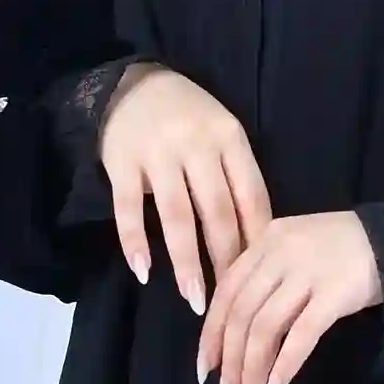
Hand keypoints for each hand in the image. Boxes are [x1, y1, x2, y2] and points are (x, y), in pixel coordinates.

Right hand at [100, 64, 271, 310]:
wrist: (132, 84)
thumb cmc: (189, 118)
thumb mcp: (223, 136)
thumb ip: (238, 178)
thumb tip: (259, 241)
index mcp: (230, 139)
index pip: (251, 197)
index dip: (257, 240)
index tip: (262, 277)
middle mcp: (196, 145)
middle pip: (217, 212)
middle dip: (226, 260)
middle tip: (231, 299)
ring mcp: (157, 154)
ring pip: (176, 216)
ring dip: (186, 262)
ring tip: (194, 299)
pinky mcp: (122, 162)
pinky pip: (128, 209)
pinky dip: (134, 242)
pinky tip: (143, 272)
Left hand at [195, 209, 382, 383]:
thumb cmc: (345, 251)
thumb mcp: (296, 251)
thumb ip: (266, 278)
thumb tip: (238, 334)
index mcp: (265, 242)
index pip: (226, 292)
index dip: (211, 334)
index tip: (206, 369)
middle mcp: (279, 253)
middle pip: (240, 315)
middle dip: (229, 362)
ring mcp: (307, 272)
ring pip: (264, 328)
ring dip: (252, 370)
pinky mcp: (334, 294)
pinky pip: (301, 336)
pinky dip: (284, 365)